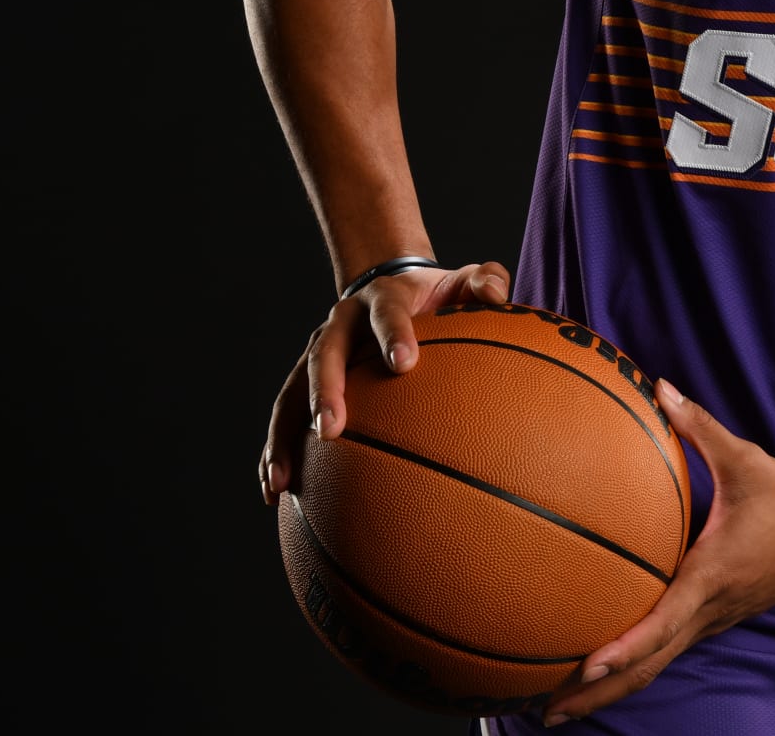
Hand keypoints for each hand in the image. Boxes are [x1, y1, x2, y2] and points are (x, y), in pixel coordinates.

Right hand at [257, 258, 511, 504]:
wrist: (392, 288)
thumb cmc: (439, 296)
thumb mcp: (464, 282)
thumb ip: (485, 282)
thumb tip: (499, 295)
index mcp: (383, 297)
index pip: (387, 313)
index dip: (394, 334)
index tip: (404, 364)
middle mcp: (342, 322)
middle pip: (325, 354)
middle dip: (326, 391)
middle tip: (330, 430)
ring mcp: (319, 350)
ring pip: (293, 391)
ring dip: (285, 433)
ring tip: (282, 479)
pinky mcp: (306, 379)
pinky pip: (286, 416)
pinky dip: (276, 451)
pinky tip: (275, 492)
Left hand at [538, 379, 774, 727]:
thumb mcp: (745, 458)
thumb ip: (698, 425)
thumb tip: (659, 386)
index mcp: (711, 576)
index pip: (663, 623)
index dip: (625, 648)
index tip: (586, 668)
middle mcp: (709, 609)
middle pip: (649, 666)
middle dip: (597, 694)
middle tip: (544, 711)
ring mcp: (713, 620)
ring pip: (656, 667)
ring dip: (610, 690)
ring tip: (557, 706)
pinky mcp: (714, 619)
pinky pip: (667, 652)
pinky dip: (632, 668)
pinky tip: (601, 671)